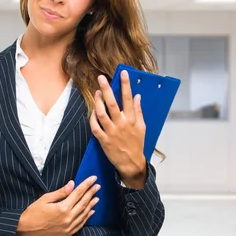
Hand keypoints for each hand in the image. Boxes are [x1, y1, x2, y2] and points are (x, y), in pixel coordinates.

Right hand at [16, 176, 99, 235]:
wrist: (26, 229)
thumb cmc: (33, 212)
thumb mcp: (45, 198)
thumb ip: (61, 192)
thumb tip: (72, 184)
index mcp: (62, 208)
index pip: (78, 193)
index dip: (86, 185)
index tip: (93, 178)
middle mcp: (68, 218)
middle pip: (83, 203)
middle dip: (91, 193)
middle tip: (97, 186)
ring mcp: (68, 227)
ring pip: (84, 214)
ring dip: (91, 205)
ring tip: (96, 197)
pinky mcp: (67, 233)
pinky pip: (80, 224)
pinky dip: (87, 217)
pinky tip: (91, 211)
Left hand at [90, 70, 146, 188]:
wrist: (131, 162)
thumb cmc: (137, 143)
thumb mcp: (142, 127)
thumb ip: (138, 111)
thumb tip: (138, 97)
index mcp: (131, 120)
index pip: (128, 99)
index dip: (126, 85)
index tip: (123, 73)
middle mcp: (121, 124)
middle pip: (112, 103)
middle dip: (107, 89)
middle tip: (101, 78)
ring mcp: (111, 132)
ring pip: (101, 114)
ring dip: (98, 102)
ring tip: (96, 92)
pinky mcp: (103, 140)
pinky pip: (95, 127)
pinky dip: (92, 118)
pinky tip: (93, 111)